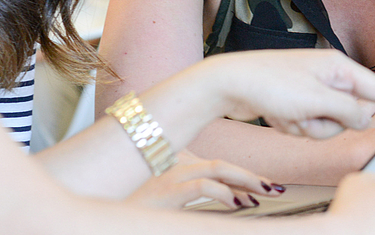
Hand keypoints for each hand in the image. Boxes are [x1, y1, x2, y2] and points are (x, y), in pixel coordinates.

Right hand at [126, 150, 282, 209]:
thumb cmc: (132, 204)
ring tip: (264, 194)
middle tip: (274, 188)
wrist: (101, 212)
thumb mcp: (163, 196)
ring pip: (217, 169)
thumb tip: (228, 198)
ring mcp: (168, 176)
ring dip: (245, 181)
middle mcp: (171, 165)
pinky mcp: (165, 191)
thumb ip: (188, 191)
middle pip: (220, 164)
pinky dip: (223, 193)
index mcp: (170, 164)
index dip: (240, 175)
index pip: (213, 165)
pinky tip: (237, 203)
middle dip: (250, 176)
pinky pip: (202, 187)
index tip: (261, 187)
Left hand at [200, 49, 374, 138]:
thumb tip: (367, 119)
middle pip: (353, 115)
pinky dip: (297, 128)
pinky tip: (281, 116)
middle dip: (330, 122)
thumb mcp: (317, 100)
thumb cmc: (268, 81)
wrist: (230, 84)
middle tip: (308, 113)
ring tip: (290, 114)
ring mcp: (314, 93)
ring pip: (331, 126)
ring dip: (311, 127)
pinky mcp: (300, 106)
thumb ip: (350, 111)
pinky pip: (311, 128)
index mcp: (340, 68)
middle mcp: (330, 79)